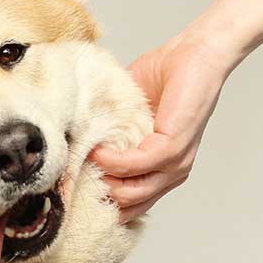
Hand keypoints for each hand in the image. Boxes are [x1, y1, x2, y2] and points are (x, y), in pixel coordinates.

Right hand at [92, 0, 262, 221]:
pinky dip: (111, 160)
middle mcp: (169, 174)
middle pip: (125, 208)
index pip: (128, 206)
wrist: (193, 54)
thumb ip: (108, 129)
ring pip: (129, 194)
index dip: (98, 202)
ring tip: (80, 160)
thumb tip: (73, 137)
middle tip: (69, 177)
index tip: (70, 189)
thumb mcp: (129, 111)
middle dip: (94, 197)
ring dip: (100, 179)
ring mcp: (174, 165)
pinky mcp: (173, 148)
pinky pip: (135, 165)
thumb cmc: (166, 76)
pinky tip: (97, 149)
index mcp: (160, 170)